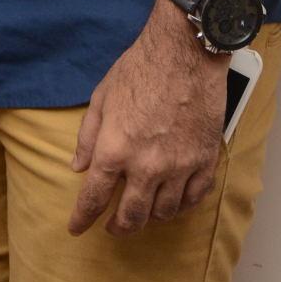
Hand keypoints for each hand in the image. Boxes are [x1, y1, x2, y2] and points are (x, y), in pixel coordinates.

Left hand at [68, 2, 228, 236]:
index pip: (94, 198)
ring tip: (142, 213)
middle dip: (118, 228)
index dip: (82, 218)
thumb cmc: (139, 69)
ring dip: (149, 218)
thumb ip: (88, 136)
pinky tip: (173, 203)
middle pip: (131, 216)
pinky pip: (193, 199)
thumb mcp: (101, 97)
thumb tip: (78, 166)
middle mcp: (146, 166)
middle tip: (112, 228)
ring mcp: (179, 167)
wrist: (184, 53)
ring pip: (164, 213)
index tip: (76, 228)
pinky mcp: (204, 161)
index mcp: (115, 150)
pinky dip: (181, 206)